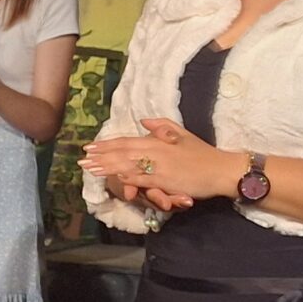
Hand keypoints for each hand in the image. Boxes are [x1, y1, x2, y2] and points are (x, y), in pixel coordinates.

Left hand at [83, 118, 232, 211]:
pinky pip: (144, 178)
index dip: (107, 144)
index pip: (127, 141)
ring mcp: (160, 166)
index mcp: (158, 140)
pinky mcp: (166, 180)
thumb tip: (143, 121)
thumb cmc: (202, 153)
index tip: (90, 146)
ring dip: (107, 166)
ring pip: (128, 164)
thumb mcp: (182, 134)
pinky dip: (128, 177)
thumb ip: (162, 126)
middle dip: (100, 155)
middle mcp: (156, 151)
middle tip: (82, 158)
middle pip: (122, 152)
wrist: (220, 169)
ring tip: (89, 168)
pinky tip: (114, 177)